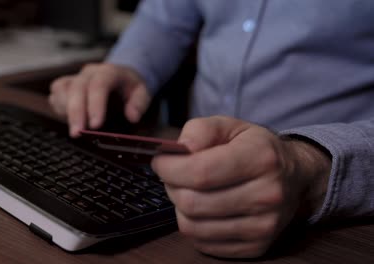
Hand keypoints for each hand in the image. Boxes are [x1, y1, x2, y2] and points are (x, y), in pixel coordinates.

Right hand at [49, 63, 150, 136]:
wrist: (120, 75)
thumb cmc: (129, 86)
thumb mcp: (142, 92)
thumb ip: (139, 103)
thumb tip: (133, 117)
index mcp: (109, 72)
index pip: (99, 84)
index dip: (95, 104)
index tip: (95, 125)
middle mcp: (89, 73)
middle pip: (77, 88)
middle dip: (76, 112)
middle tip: (77, 133)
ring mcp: (76, 77)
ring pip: (62, 89)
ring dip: (66, 110)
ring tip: (75, 128)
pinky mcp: (66, 85)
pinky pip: (56, 93)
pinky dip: (59, 107)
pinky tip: (67, 118)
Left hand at [151, 116, 330, 257]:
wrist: (294, 176)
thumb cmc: (255, 148)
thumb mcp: (230, 125)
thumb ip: (200, 130)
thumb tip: (178, 150)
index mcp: (261, 158)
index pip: (201, 172)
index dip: (169, 168)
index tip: (160, 161)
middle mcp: (267, 195)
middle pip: (192, 203)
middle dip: (171, 186)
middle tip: (173, 175)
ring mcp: (263, 226)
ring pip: (192, 227)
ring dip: (180, 207)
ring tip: (188, 191)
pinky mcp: (256, 248)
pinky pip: (203, 244)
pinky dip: (193, 226)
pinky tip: (202, 209)